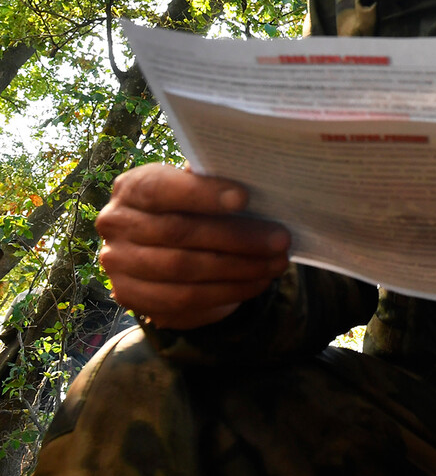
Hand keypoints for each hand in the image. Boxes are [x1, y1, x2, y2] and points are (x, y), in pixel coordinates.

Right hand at [96, 163, 289, 329]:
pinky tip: (257, 282)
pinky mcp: (131, 296)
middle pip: (179, 232)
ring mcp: (118, 263)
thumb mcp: (196, 189)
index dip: (202, 194)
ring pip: (184, 269)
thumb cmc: (190, 208)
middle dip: (236, 237)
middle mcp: (115, 223)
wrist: (163, 249)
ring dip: (238, 268)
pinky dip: (227, 292)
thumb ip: (212, 183)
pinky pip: (183, 299)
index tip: (245, 198)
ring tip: (276, 263)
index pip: (160, 189)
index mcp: (131, 187)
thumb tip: (253, 176)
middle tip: (280, 239)